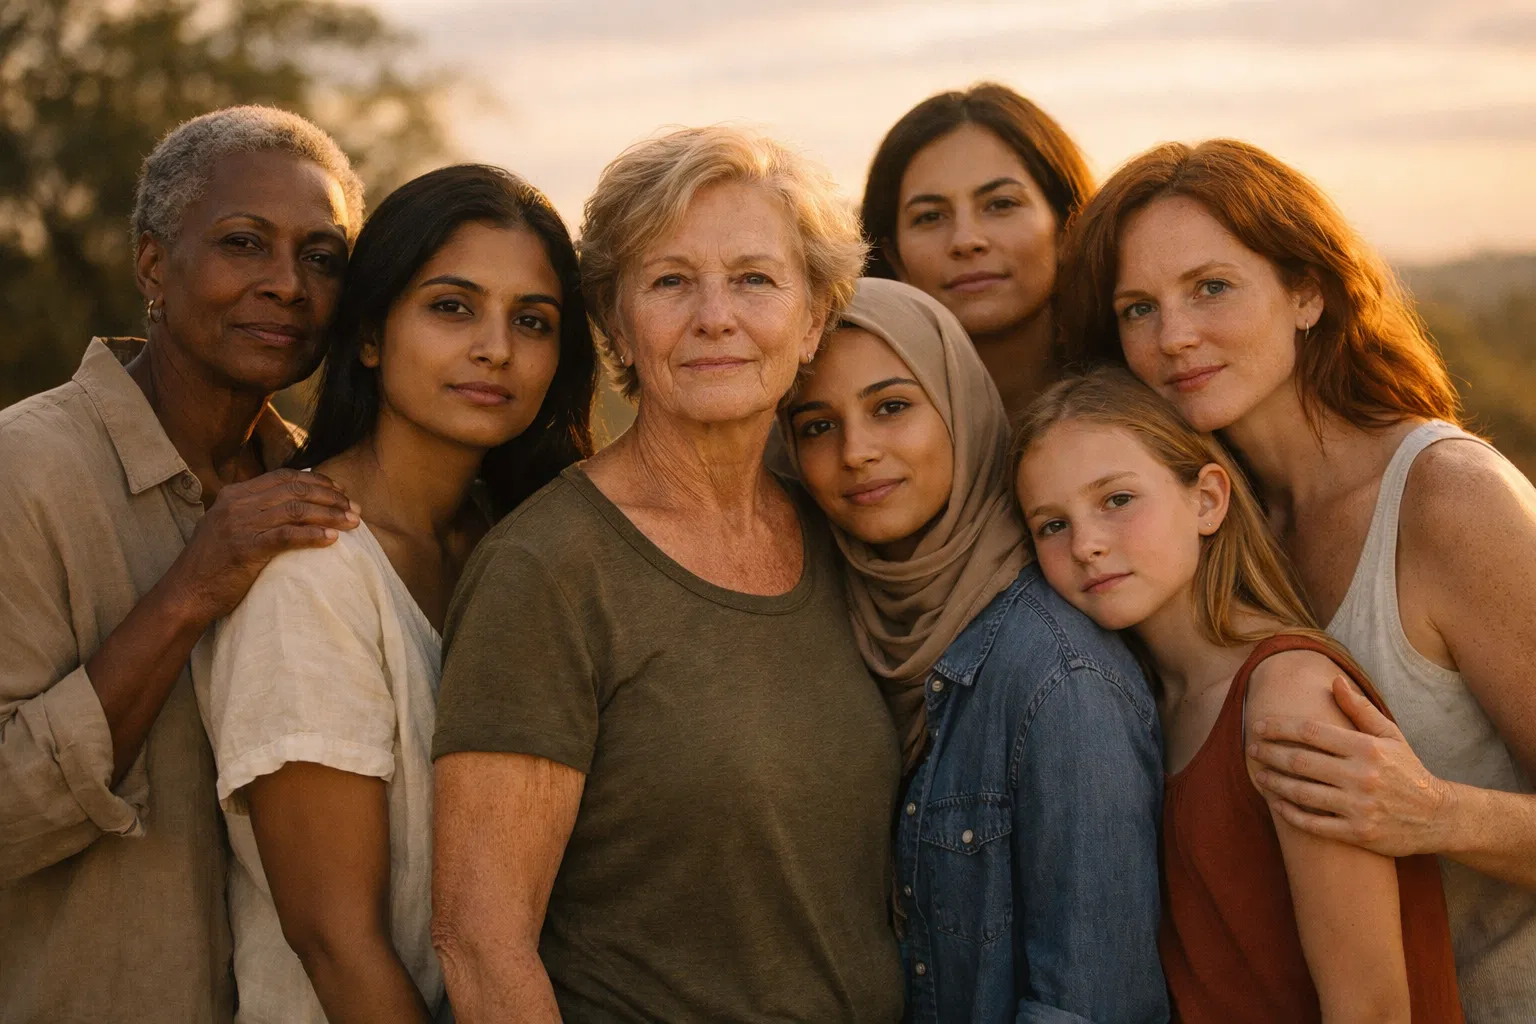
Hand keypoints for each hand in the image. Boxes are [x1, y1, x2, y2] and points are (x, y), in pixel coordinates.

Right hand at [166, 469, 358, 623]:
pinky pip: (287, 536)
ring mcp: (239, 525)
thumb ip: (255, 510)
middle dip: (331, 497)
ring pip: (296, 510)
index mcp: (235, 494)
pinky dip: (313, 534)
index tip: (341, 490)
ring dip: (330, 515)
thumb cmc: (214, 563)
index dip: (317, 481)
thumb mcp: (228, 525)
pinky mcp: (245, 549)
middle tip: (355, 508)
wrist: (186, 592)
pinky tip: (332, 539)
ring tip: (352, 522)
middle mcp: (237, 503)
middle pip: (295, 490)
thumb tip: (296, 502)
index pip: (284, 477)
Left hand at [1248, 676, 1452, 856]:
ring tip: (1259, 775)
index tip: (1259, 726)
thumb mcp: (1390, 736)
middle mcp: (1361, 776)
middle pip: (1301, 762)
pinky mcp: (1358, 833)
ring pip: (1302, 793)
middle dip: (1270, 754)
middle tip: (1250, 749)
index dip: (1280, 728)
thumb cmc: (1408, 771)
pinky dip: (1291, 815)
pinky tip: (1277, 805)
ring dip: (1274, 783)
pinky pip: (1314, 824)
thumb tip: (1334, 681)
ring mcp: (1359, 807)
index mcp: (1366, 748)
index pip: (1311, 732)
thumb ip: (1360, 709)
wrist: (1438, 817)